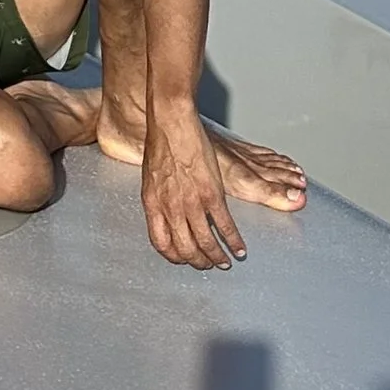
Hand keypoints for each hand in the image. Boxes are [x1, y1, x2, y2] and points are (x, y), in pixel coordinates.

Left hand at [140, 111, 247, 270]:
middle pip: (185, 249)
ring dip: (217, 257)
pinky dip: (234, 242)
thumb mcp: (150, 178)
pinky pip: (225, 226)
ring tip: (225, 262)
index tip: (184, 259)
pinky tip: (239, 249)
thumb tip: (166, 219)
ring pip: (206, 243)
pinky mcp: (211, 194)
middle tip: (208, 265)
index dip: (174, 256)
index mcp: (153, 204)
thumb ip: (158, 201)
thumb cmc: (159, 146)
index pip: (161, 243)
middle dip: (198, 262)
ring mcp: (192, 202)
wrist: (170, 124)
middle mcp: (171, 207)